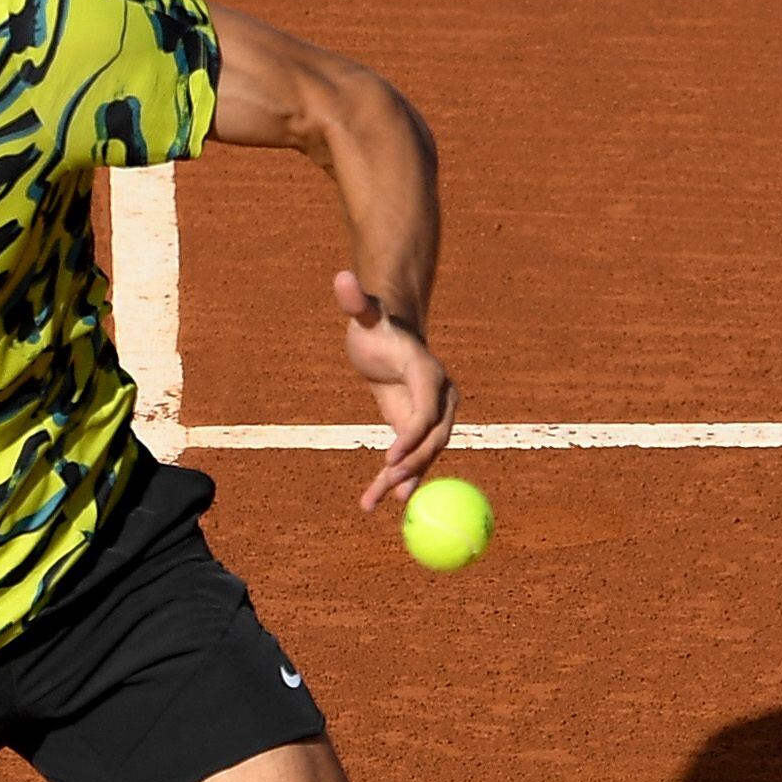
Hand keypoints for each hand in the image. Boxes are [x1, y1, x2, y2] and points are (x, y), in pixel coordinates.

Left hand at [337, 269, 455, 509]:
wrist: (392, 336)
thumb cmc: (378, 325)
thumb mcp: (365, 315)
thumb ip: (355, 302)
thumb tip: (342, 278)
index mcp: (428, 373)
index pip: (424, 411)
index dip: (411, 437)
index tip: (389, 459)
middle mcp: (439, 396)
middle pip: (432, 438)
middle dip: (412, 465)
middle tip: (388, 486)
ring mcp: (434, 415)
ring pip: (425, 454)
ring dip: (406, 480)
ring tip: (381, 502)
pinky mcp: (420, 428)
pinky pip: (415, 456)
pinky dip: (402, 478)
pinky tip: (384, 501)